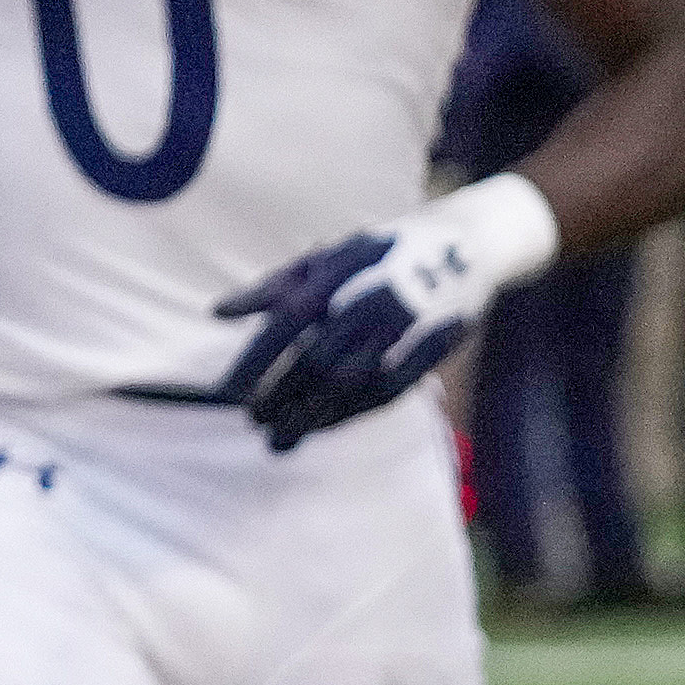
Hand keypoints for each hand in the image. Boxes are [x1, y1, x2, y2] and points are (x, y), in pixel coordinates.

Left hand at [212, 173, 558, 451]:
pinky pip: (384, 392)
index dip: (254, 360)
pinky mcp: (430, 350)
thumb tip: (217, 313)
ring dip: (311, 415)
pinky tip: (323, 427)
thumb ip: (275, 286)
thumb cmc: (383, 252)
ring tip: (280, 438)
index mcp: (339, 271)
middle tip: (253, 422)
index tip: (226, 393)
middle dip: (280, 395)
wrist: (467, 246)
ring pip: (349, 383)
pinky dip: (349, 413)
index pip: (286, 322)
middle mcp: (369, 298)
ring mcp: (403, 328)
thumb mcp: (329, 257)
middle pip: (314, 360)